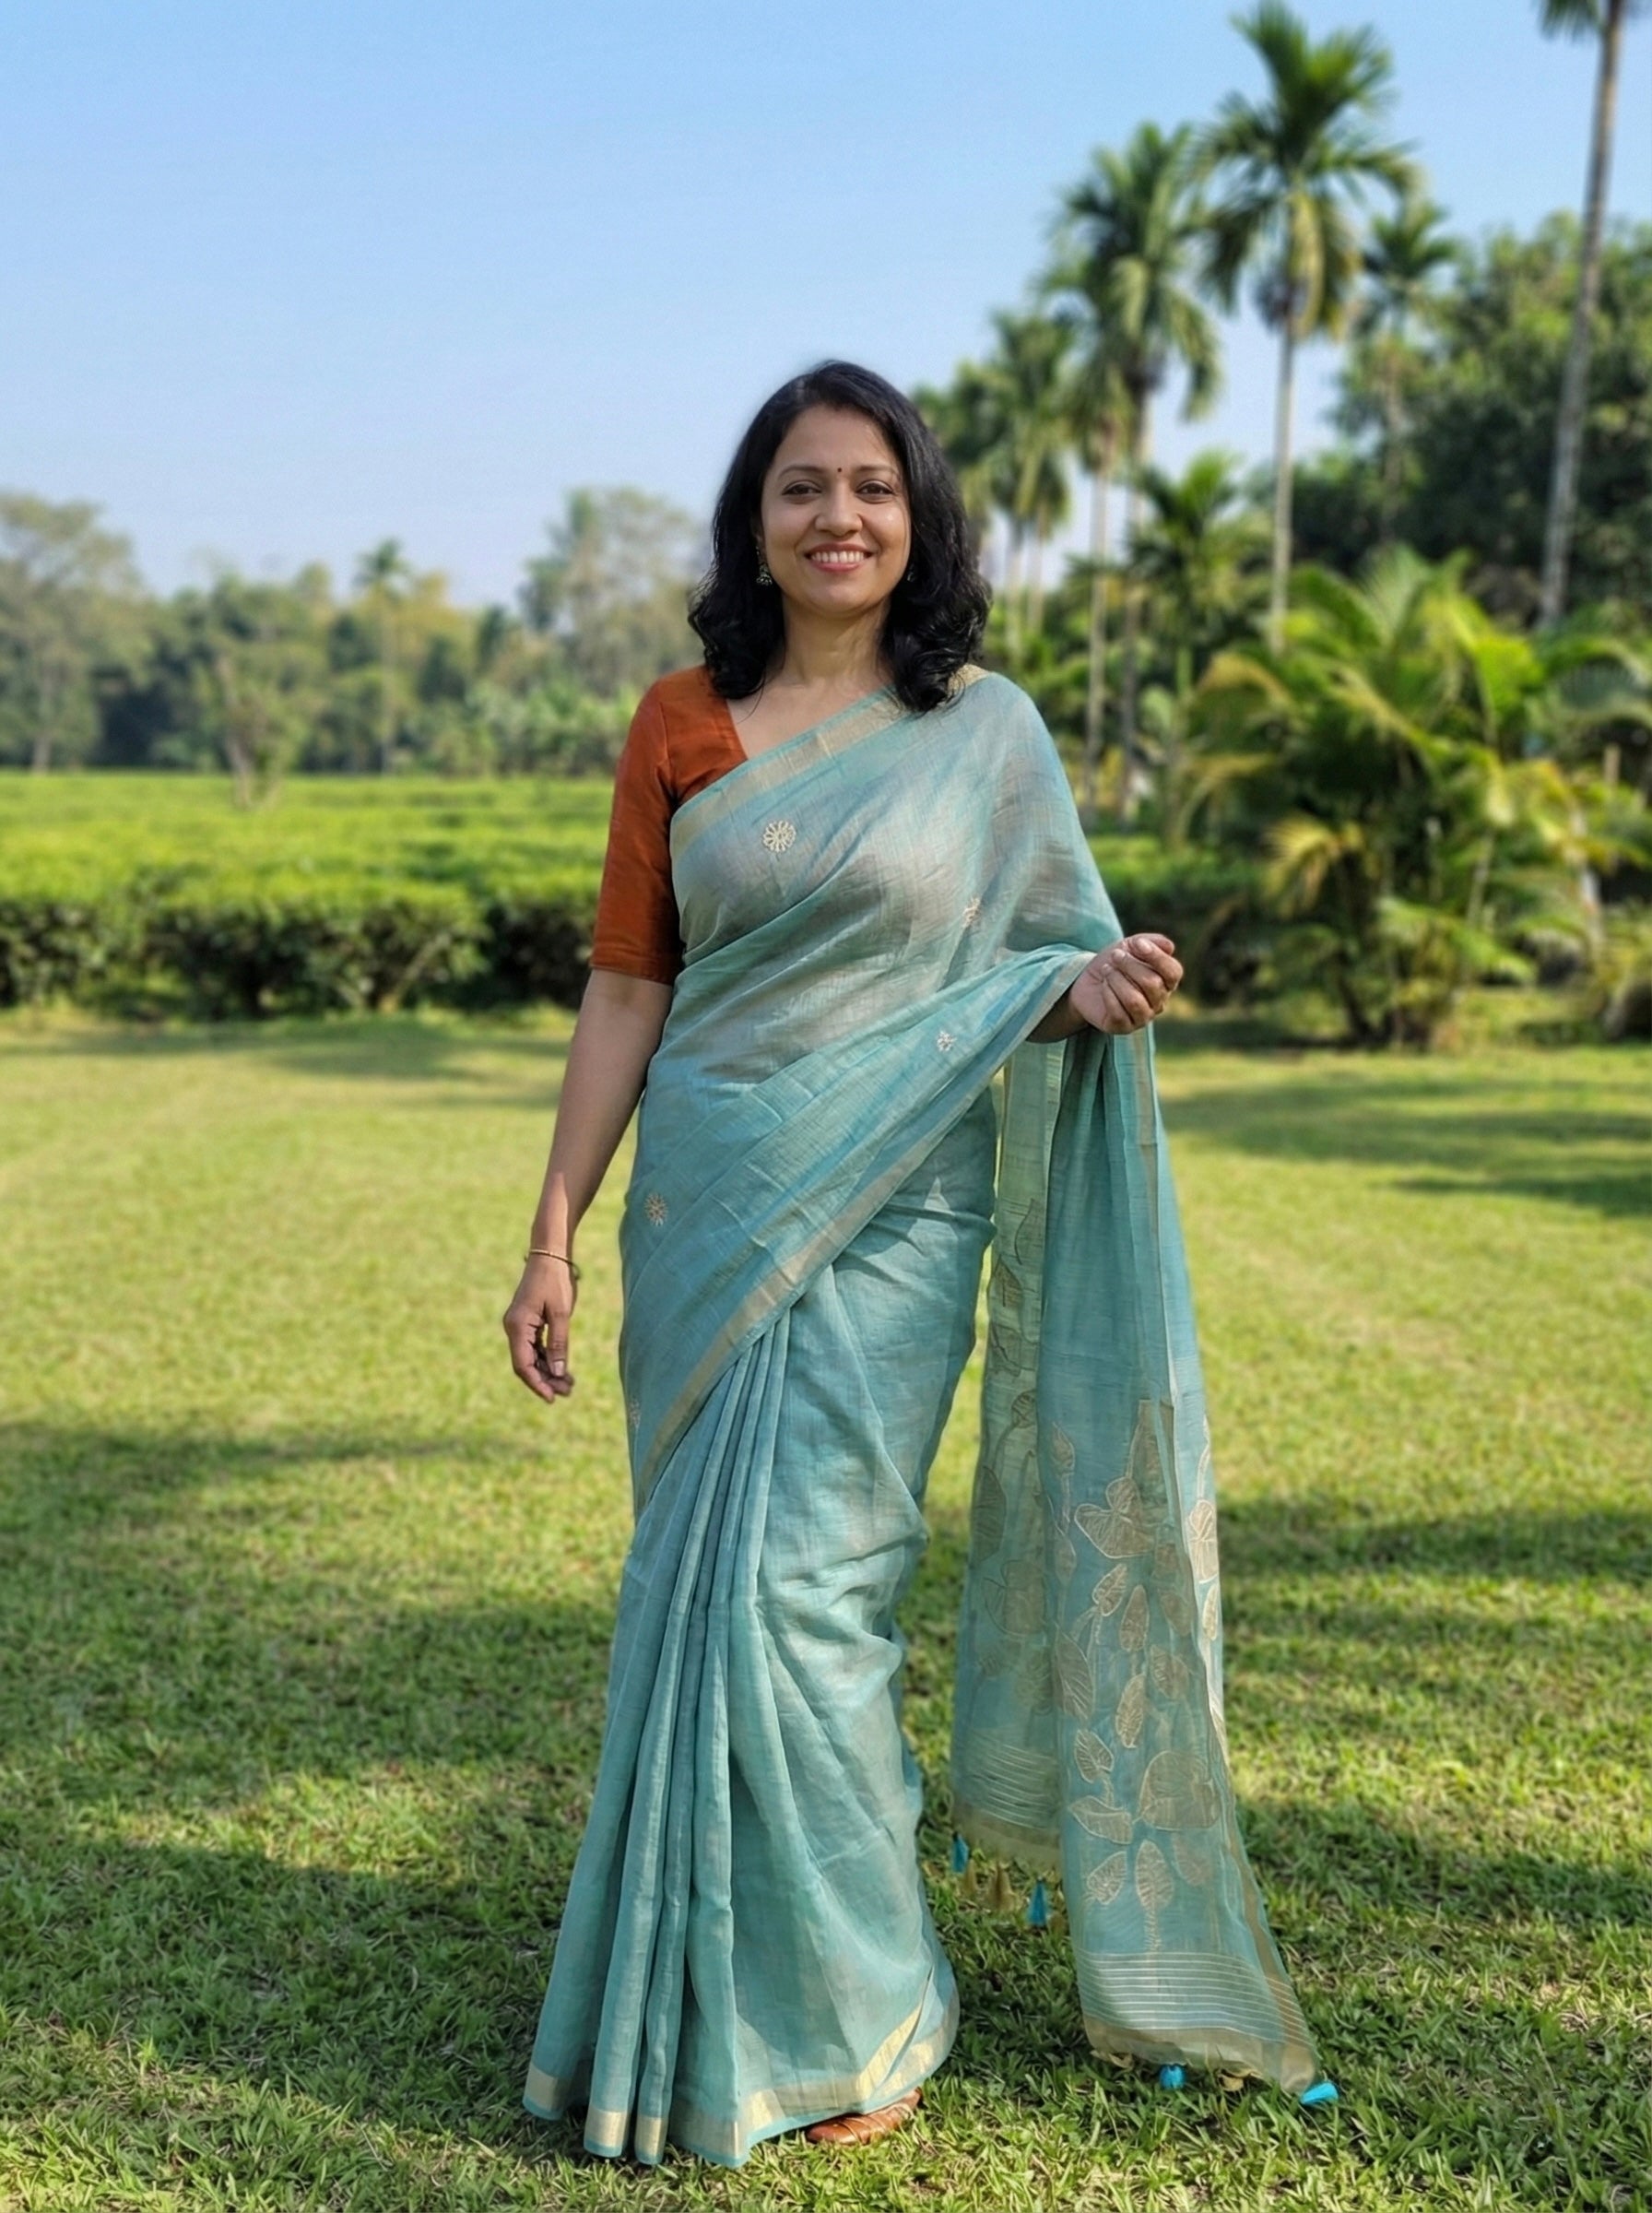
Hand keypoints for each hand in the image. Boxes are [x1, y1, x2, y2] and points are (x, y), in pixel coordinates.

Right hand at [504, 1254, 577, 1403]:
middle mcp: (513, 1328)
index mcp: (517, 1326)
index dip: (537, 1383)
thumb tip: (559, 1372)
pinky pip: (534, 1347)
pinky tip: (563, 1369)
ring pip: (530, 1357)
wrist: (550, 1255)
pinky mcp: (527, 1323)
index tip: (552, 1398)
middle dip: (545, 1380)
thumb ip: (559, 1344)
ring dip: (548, 1372)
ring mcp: (519, 1325)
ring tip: (569, 1385)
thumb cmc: (556, 1280)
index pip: (523, 1364)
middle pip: (525, 1364)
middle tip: (568, 1392)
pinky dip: (547, 1359)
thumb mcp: (561, 1313)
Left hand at [1069, 933, 1181, 1035]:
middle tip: (1114, 956)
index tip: (1136, 943)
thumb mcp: (1130, 946)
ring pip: (1134, 1000)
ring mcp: (1143, 1017)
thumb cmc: (1114, 963)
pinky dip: (1108, 994)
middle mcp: (1159, 1002)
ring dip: (1117, 980)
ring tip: (1107, 970)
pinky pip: (1118, 1012)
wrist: (1087, 981)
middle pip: (1152, 984)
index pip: (1173, 972)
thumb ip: (1150, 942)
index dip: (1157, 956)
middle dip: (1130, 965)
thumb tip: (1169, 947)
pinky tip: (1104, 985)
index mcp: (1166, 982)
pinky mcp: (1123, 1027)